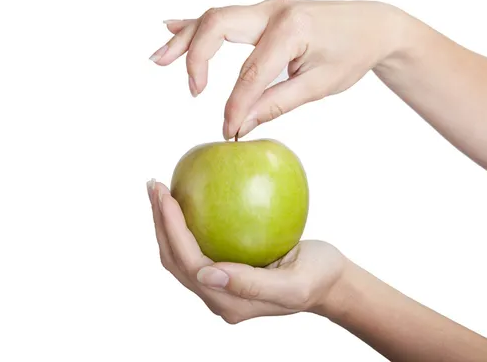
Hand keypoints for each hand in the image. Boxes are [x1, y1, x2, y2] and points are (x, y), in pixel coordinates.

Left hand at [147, 179, 346, 323]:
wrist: (332, 281)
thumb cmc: (318, 278)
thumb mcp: (294, 285)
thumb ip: (251, 285)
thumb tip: (205, 274)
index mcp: (229, 302)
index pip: (188, 263)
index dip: (171, 230)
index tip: (165, 195)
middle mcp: (218, 295)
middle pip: (175, 259)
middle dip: (160, 223)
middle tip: (154, 185)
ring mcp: (220, 283)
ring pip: (180, 253)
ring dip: (166, 222)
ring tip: (160, 190)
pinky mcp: (226, 268)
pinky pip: (197, 244)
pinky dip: (185, 222)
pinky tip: (187, 197)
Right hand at [150, 0, 406, 139]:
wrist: (373, 24)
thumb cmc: (352, 53)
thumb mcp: (319, 85)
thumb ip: (277, 103)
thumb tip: (242, 125)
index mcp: (291, 28)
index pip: (251, 73)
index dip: (235, 105)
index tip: (228, 131)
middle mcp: (273, 10)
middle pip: (217, 26)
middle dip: (196, 58)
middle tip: (194, 93)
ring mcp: (267, 7)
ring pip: (214, 17)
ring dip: (184, 38)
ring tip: (158, 59)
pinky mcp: (264, 12)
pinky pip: (224, 16)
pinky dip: (196, 25)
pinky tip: (172, 28)